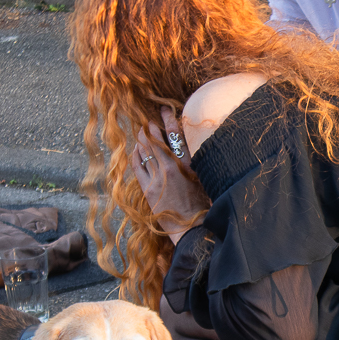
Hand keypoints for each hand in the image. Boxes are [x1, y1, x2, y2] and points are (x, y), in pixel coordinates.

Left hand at [131, 106, 206, 243]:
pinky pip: (138, 167)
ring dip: (142, 140)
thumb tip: (187, 150)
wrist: (192, 229)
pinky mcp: (148, 190)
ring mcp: (158, 179)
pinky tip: (135, 149)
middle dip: (151, 129)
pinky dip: (136, 155)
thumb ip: (194, 164)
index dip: (169, 120)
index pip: (176, 136)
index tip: (165, 110)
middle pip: (156, 140)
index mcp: (189, 165)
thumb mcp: (203, 180)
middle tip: (148, 123)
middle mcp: (172, 168)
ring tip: (140, 133)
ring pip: (145, 152)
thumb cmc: (202, 206)